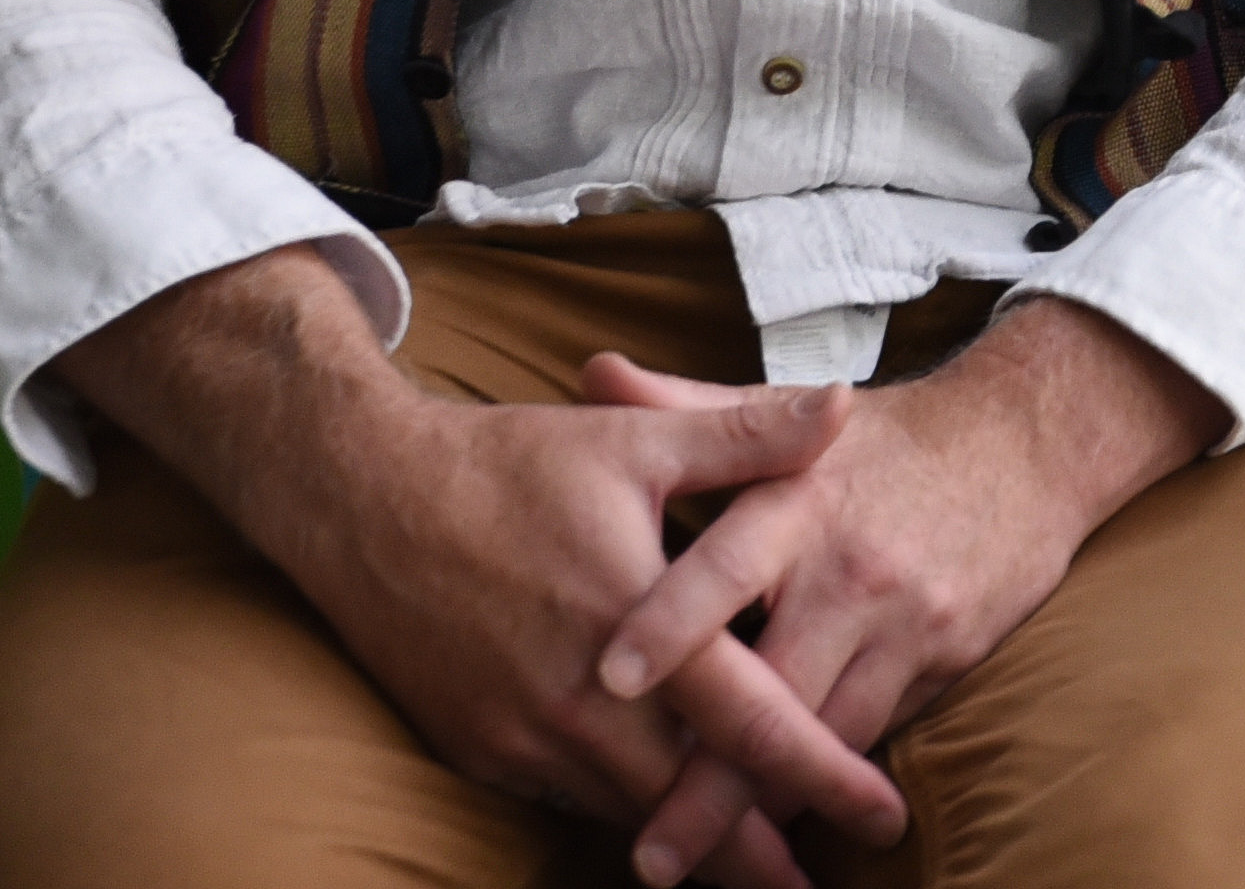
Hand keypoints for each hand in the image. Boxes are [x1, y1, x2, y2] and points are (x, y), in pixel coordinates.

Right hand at [51, 246, 904, 875]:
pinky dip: (624, 814)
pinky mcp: (482, 752)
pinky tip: (662, 826)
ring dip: (695, 845)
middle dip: (761, 854)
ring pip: (630, 813)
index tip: (882, 815)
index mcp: (634, 619)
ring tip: (761, 871)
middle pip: (691, 800)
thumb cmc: (509, 462)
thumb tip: (846, 404)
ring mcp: (524, 735)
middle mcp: (579, 698)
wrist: (361, 499)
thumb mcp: (635, 438)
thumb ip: (749, 437)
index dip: (820, 775)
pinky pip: (570, 800)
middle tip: (822, 882)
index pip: (747, 718)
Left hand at [583, 299, 1231, 888]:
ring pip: (828, 737)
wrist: (1034, 442)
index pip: (723, 566)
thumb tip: (591, 371)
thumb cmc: (889, 438)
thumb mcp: (795, 415)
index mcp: (798, 502)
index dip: (668, 622)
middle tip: (648, 855)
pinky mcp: (947, 660)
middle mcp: (850, 570)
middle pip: (772, 693)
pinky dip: (831, 784)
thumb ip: (690, 409)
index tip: (610, 679)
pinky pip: (877, 736)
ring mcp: (905, 623)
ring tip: (711, 868)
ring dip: (769, 806)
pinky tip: (790, 824)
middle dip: (709, 785)